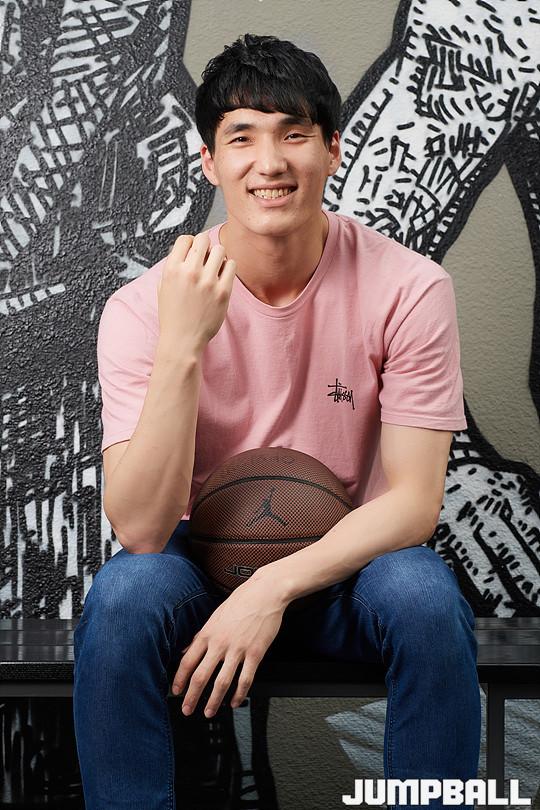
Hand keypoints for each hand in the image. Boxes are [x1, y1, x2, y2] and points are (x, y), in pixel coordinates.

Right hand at [157, 232, 235, 355]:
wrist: (182, 340)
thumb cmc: (172, 315)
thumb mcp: (163, 287)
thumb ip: (173, 267)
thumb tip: (186, 250)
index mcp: (172, 269)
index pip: (185, 238)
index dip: (190, 243)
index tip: (193, 252)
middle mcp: (189, 273)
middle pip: (204, 239)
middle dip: (205, 247)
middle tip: (205, 259)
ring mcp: (207, 282)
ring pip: (220, 249)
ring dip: (218, 256)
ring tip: (214, 268)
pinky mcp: (223, 291)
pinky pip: (232, 265)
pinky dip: (228, 267)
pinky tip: (222, 276)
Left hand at [171, 571, 286, 717]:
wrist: (265, 592)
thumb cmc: (242, 601)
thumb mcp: (215, 616)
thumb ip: (201, 635)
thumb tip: (187, 649)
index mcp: (208, 633)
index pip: (187, 661)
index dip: (179, 679)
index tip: (176, 691)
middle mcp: (220, 643)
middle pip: (201, 676)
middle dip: (191, 697)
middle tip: (187, 709)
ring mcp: (238, 649)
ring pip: (222, 682)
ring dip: (213, 701)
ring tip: (209, 712)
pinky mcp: (256, 653)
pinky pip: (245, 679)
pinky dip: (239, 694)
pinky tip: (235, 702)